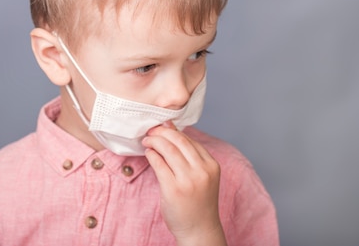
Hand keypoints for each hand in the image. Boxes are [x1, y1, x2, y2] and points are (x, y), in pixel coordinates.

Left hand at [143, 122, 226, 245]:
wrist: (199, 230)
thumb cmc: (198, 202)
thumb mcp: (201, 176)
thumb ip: (188, 155)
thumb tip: (171, 128)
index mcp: (211, 165)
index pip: (189, 140)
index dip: (173, 131)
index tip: (162, 128)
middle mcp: (202, 171)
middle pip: (179, 140)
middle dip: (162, 132)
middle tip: (151, 131)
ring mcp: (188, 180)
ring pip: (168, 149)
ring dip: (154, 141)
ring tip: (147, 141)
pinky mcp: (173, 189)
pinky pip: (159, 163)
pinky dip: (151, 155)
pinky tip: (148, 153)